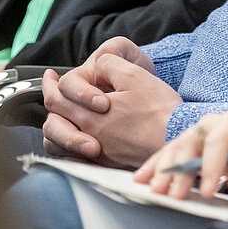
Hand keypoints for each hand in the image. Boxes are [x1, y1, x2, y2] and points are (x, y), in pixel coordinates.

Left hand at [40, 37, 178, 166]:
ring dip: (56, 127)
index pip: (56, 98)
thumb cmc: (159, 110)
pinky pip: (74, 160)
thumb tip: (96, 64)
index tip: (50, 75)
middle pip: (53, 121)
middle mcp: (89, 136)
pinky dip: (67, 147)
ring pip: (59, 144)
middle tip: (51, 88)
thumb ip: (108, 65)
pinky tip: (75, 138)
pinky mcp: (107, 164)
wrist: (178, 140)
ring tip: (59, 115)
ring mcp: (97, 153)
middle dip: (50, 101)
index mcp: (90, 115)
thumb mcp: (134, 76)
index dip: (49, 84)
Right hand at [135, 112, 227, 198]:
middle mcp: (210, 124)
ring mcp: (195, 132)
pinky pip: (167, 154)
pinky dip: (154, 167)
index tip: (209, 191)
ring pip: (174, 148)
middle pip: (190, 144)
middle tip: (173, 195)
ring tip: (154, 190)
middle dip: (180, 171)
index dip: (212, 165)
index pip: (219, 141)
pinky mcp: (185, 144)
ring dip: (162, 171)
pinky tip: (141, 179)